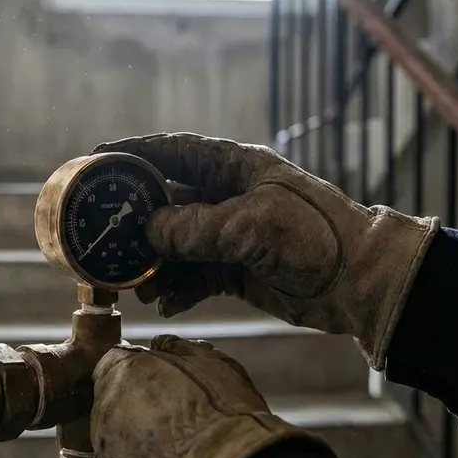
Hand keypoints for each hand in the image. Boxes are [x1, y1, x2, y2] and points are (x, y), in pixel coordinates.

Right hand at [90, 132, 439, 368]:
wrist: (360, 283)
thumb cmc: (316, 238)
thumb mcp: (253, 227)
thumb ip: (196, 229)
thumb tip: (147, 233)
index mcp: (237, 167)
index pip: (176, 152)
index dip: (136, 153)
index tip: (97, 158)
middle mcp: (230, 197)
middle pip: (168, 202)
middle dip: (137, 221)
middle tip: (104, 238)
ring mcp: (232, 236)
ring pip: (177, 245)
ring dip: (155, 265)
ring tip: (137, 285)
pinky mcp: (237, 271)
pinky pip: (195, 277)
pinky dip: (178, 290)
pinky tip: (165, 305)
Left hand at [90, 335, 335, 457]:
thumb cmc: (224, 419)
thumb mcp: (213, 365)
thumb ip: (180, 350)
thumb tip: (162, 344)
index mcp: (120, 376)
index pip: (114, 368)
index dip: (138, 379)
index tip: (161, 390)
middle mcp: (100, 418)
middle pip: (111, 414)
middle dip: (136, 420)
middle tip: (176, 432)